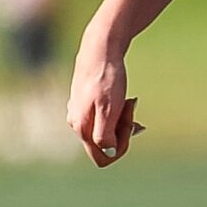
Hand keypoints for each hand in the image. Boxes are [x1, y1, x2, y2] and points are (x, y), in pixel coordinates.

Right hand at [67, 38, 142, 167]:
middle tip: (130, 108)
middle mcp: (77, 125)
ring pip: (105, 130)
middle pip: (105, 144)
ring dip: (120, 121)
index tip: (128, 126)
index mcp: (82, 129)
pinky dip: (117, 112)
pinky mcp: (84, 103)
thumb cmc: (106, 78)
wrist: (100, 49)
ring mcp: (79, 113)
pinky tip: (122, 98)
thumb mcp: (109, 109)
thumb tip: (107, 152)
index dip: (120, 147)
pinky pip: (104, 118)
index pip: (103, 157)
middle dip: (122, 131)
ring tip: (127, 101)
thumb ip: (104, 135)